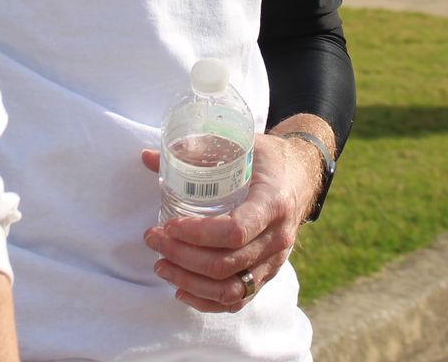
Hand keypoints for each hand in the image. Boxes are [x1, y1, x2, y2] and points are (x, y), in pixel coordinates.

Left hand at [140, 133, 316, 312]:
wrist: (301, 176)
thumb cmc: (267, 159)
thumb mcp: (241, 145)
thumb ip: (197, 151)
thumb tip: (146, 157)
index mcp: (273, 203)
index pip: (235, 231)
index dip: (197, 234)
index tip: (169, 225)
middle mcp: (277, 238)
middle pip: (225, 263)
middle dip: (182, 255)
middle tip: (154, 239)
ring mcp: (274, 261)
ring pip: (229, 289)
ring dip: (189, 281)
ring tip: (161, 264)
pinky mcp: (267, 275)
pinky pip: (238, 301)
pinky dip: (206, 302)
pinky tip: (181, 288)